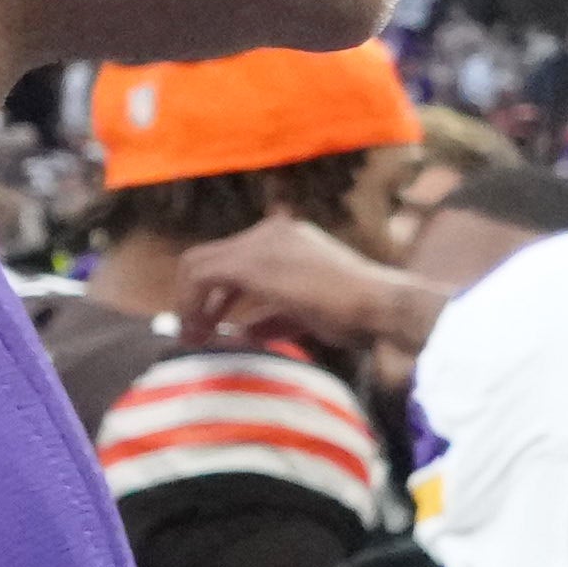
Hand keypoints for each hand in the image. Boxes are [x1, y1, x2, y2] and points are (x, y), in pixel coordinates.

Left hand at [160, 213, 441, 357]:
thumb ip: (272, 317)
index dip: (214, 292)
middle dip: (195, 296)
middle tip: (193, 331)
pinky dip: (192, 303)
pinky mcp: (250, 261)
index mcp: (287, 239)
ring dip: (189, 301)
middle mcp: (270, 232)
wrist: (378, 306)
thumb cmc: (356, 314)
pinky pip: (201, 276)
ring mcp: (259, 243)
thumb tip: (244, 332)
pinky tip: (199, 330)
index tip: (210, 323)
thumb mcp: (306, 313)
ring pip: (197, 263)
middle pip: (209, 256)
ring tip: (192, 335)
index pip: (233, 256)